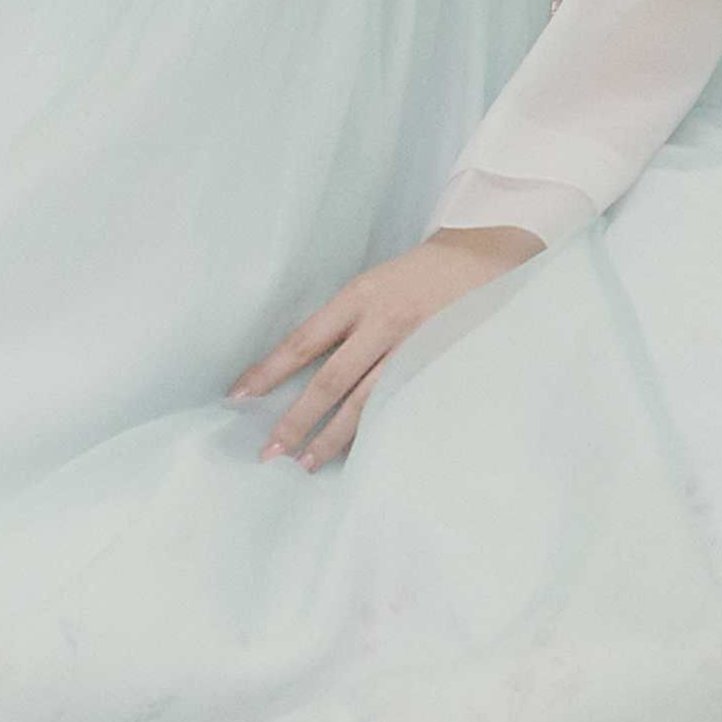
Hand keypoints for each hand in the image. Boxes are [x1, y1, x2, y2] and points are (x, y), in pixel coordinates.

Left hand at [233, 223, 538, 466]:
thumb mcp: (372, 284)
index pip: (303, 341)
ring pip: (364, 403)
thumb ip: (342, 321)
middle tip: (268, 453)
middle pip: (330, 381)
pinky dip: (375, 432)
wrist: (484, 258)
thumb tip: (298, 364)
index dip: (268, 370)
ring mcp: (412, 348)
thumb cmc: (418, 274)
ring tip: (305, 464)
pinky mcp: (436, 367)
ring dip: (331, 437)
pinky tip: (358, 454)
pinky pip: (398, 407)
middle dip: (296, 420)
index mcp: (359, 296)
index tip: (237, 396)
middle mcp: (382, 323)